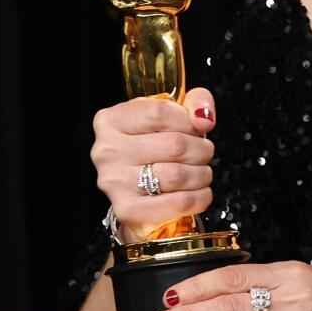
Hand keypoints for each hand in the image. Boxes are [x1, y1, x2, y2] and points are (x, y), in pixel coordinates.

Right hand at [90, 87, 217, 240]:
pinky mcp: (128, 208)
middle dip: (202, 150)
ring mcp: (115, 181)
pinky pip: (178, 202)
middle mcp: (108, 149)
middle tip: (203, 154)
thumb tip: (204, 118)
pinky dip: (199, 198)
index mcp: (113, 120)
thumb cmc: (156, 147)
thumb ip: (194, 101)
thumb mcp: (172, 114)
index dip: (189, 122)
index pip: (162, 112)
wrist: (140, 191)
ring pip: (178, 175)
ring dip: (202, 174)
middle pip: (175, 145)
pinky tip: (199, 192)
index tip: (194, 130)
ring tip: (201, 173)